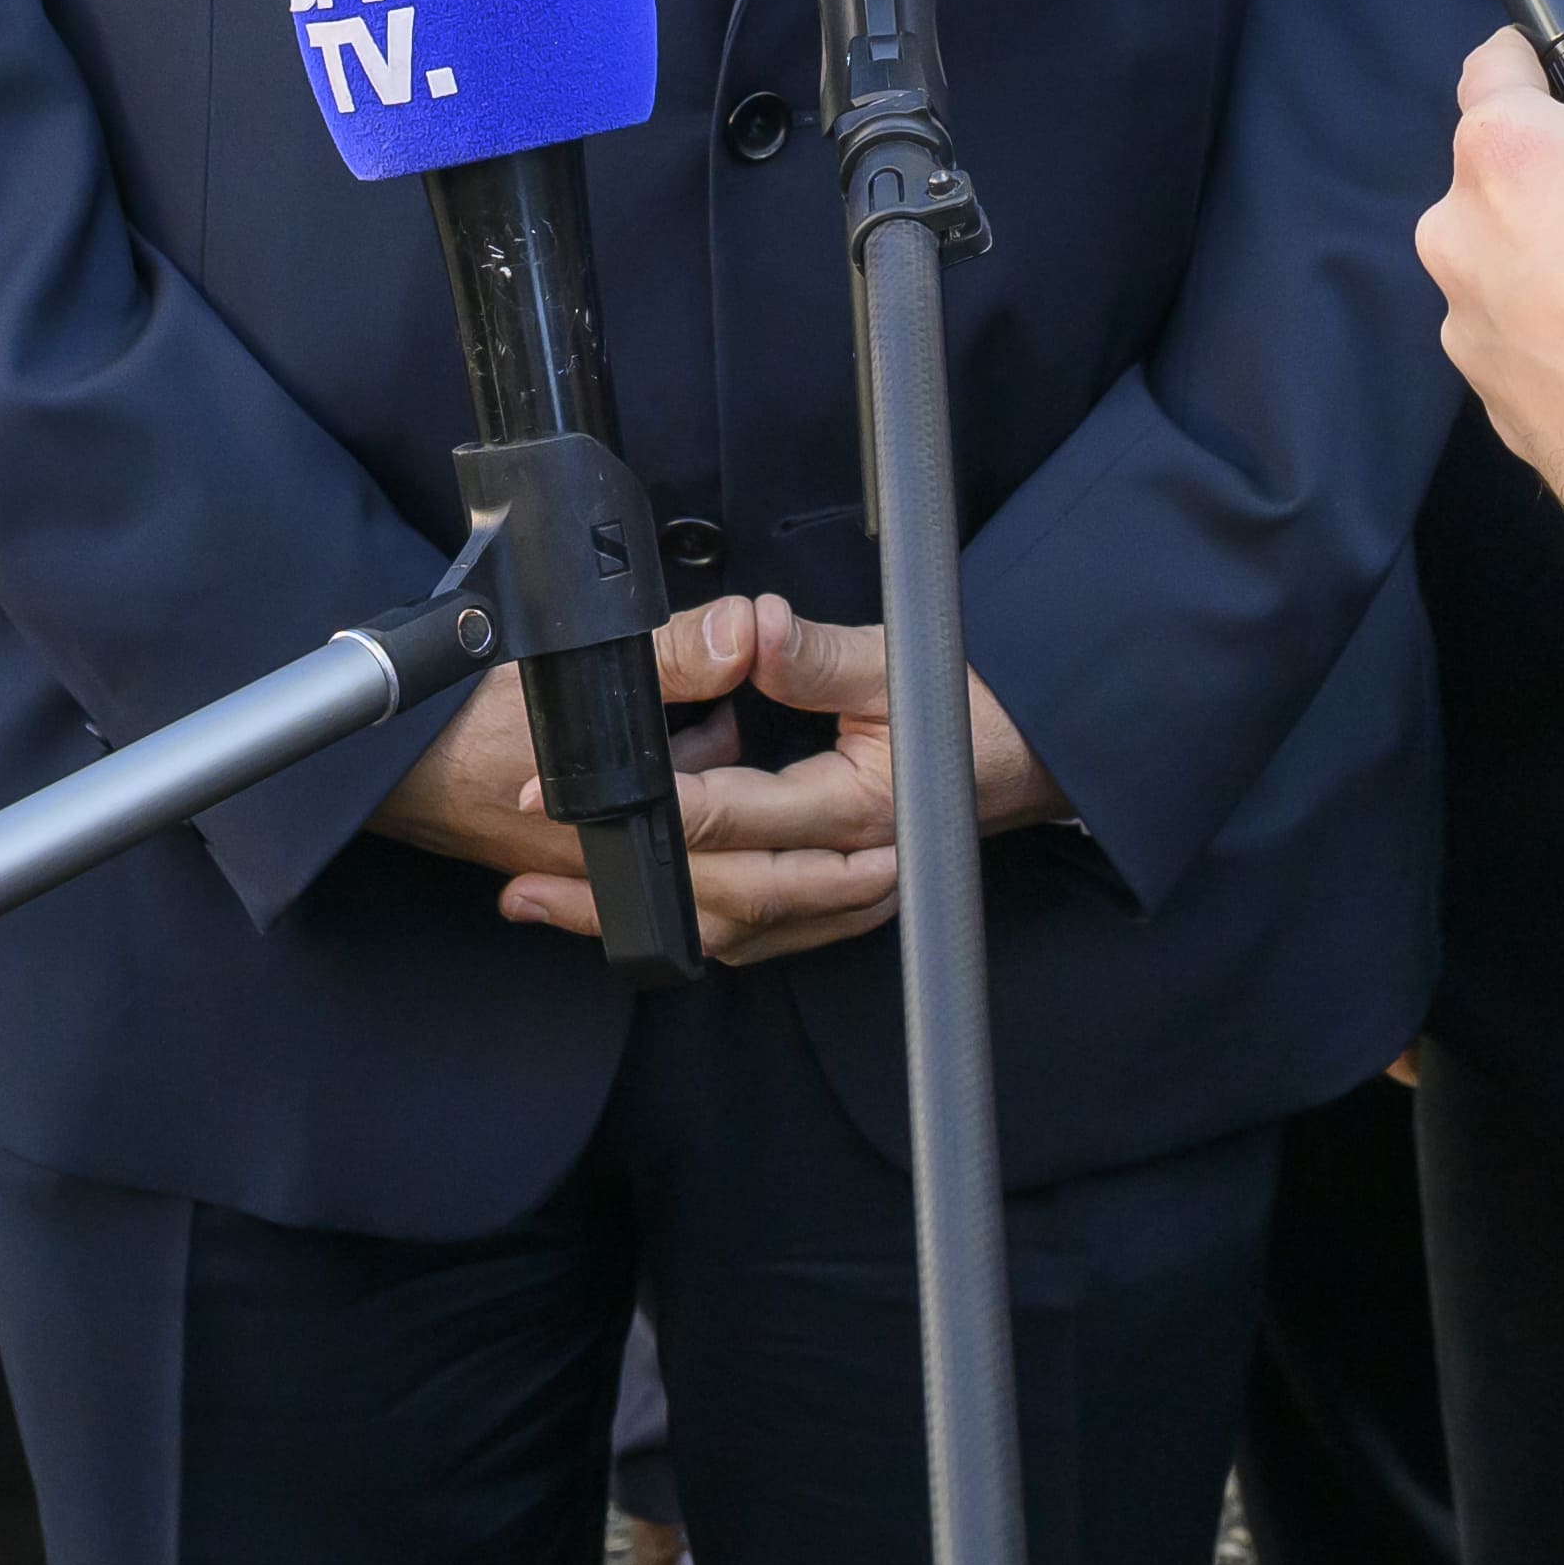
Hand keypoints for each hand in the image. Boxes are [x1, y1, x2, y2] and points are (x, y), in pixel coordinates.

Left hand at [511, 601, 1064, 967]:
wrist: (1036, 751)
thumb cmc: (972, 705)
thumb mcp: (897, 658)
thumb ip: (815, 654)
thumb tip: (745, 630)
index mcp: (863, 810)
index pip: (730, 819)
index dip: (641, 803)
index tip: (561, 793)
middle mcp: (854, 871)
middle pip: (714, 899)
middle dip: (615, 892)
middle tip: (527, 879)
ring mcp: (850, 900)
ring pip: (729, 929)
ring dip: (638, 918)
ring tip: (550, 903)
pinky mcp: (840, 906)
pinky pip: (756, 934)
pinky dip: (689, 924)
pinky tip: (635, 910)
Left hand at [1421, 23, 1563, 498]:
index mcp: (1507, 153)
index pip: (1492, 69)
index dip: (1530, 57)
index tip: (1558, 68)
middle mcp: (1459, 237)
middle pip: (1504, 180)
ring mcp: (1470, 331)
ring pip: (1510, 270)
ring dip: (1562, 269)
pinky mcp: (1496, 407)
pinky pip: (1529, 351)